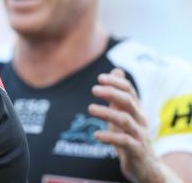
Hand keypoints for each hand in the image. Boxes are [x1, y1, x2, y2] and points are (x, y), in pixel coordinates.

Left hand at [88, 68, 167, 182]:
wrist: (145, 166)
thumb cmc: (130, 136)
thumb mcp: (124, 113)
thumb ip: (118, 95)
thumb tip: (117, 70)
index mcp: (136, 109)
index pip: (129, 90)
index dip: (115, 82)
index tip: (100, 78)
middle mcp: (140, 120)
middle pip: (128, 101)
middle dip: (111, 93)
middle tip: (94, 89)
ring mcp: (139, 135)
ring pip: (124, 120)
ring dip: (106, 113)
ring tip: (90, 109)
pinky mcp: (136, 150)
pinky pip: (123, 141)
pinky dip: (110, 136)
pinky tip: (96, 135)